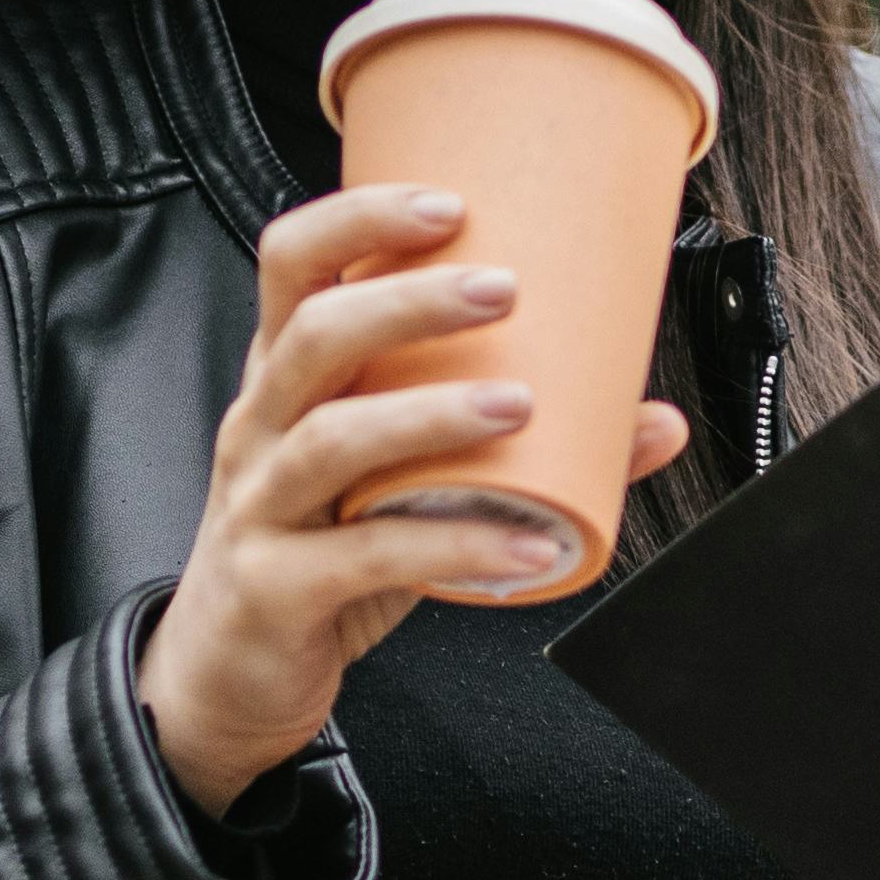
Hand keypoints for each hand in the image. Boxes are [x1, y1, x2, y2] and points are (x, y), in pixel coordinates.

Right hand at [136, 183, 692, 814]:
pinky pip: (368, 557)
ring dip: (433, 411)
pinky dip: (458, 545)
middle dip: (409, 301)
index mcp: (284, 380)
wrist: (227, 674)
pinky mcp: (276, 588)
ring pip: (332, 438)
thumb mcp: (400, 487)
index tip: (450, 206)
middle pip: (314, 334)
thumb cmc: (317, 554)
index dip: (360, 220)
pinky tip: (528, 544)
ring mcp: (259, 507)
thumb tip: (652, 418)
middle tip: (503, 288)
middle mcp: (260, 428)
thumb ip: (512, 448)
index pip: (293, 264)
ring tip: (520, 404)